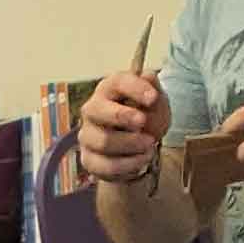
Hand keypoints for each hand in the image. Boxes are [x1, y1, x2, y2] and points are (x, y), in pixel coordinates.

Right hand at [76, 67, 172, 187]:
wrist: (139, 143)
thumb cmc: (145, 115)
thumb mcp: (156, 101)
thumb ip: (154, 89)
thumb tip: (148, 77)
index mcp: (109, 88)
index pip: (117, 82)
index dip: (134, 88)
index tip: (153, 98)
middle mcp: (92, 110)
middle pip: (96, 110)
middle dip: (121, 116)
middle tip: (143, 122)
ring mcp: (87, 135)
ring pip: (103, 141)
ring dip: (131, 144)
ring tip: (150, 144)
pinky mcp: (89, 159)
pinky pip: (105, 165)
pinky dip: (128, 164)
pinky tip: (142, 158)